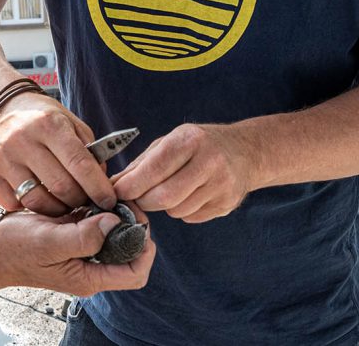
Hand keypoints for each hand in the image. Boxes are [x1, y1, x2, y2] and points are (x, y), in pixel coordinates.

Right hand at [0, 93, 116, 215]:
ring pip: (36, 200)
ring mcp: (3, 155)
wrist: (7, 108)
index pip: (79, 164)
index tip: (109, 202)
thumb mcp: (73, 125)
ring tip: (66, 206)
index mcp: (49, 124)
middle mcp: (23, 138)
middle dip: (80, 201)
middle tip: (87, 203)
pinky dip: (30, 208)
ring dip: (57, 210)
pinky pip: (13, 203)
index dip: (98, 188)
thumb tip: (101, 188)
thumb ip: (90, 153)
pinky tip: (40, 200)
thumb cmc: (47, 120)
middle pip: (60, 186)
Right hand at [0, 208, 155, 295]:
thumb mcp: (49, 242)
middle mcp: (91, 269)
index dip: (143, 247)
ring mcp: (84, 255)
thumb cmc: (15, 249)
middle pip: (131, 253)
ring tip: (109, 193)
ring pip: (117, 237)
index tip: (134, 218)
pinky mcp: (76, 239)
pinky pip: (99, 227)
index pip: (135, 272)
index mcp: (89, 277)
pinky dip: (100, 211)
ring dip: (117, 215)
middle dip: (133, 225)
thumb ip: (83, 237)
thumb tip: (114, 222)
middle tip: (124, 199)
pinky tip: (92, 195)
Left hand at [111, 124, 259, 222]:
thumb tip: (112, 185)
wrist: (245, 152)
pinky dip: (181, 211)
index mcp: (190, 140)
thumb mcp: (170, 142)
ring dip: (164, 206)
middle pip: (165, 196)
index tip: (117, 192)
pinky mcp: (227, 204)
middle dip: (144, 201)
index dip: (132, 184)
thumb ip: (141, 164)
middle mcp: (210, 162)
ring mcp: (222, 185)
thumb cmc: (198, 145)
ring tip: (168, 190)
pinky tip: (188, 195)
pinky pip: (191, 217)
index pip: (155, 168)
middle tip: (136, 198)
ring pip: (177, 210)